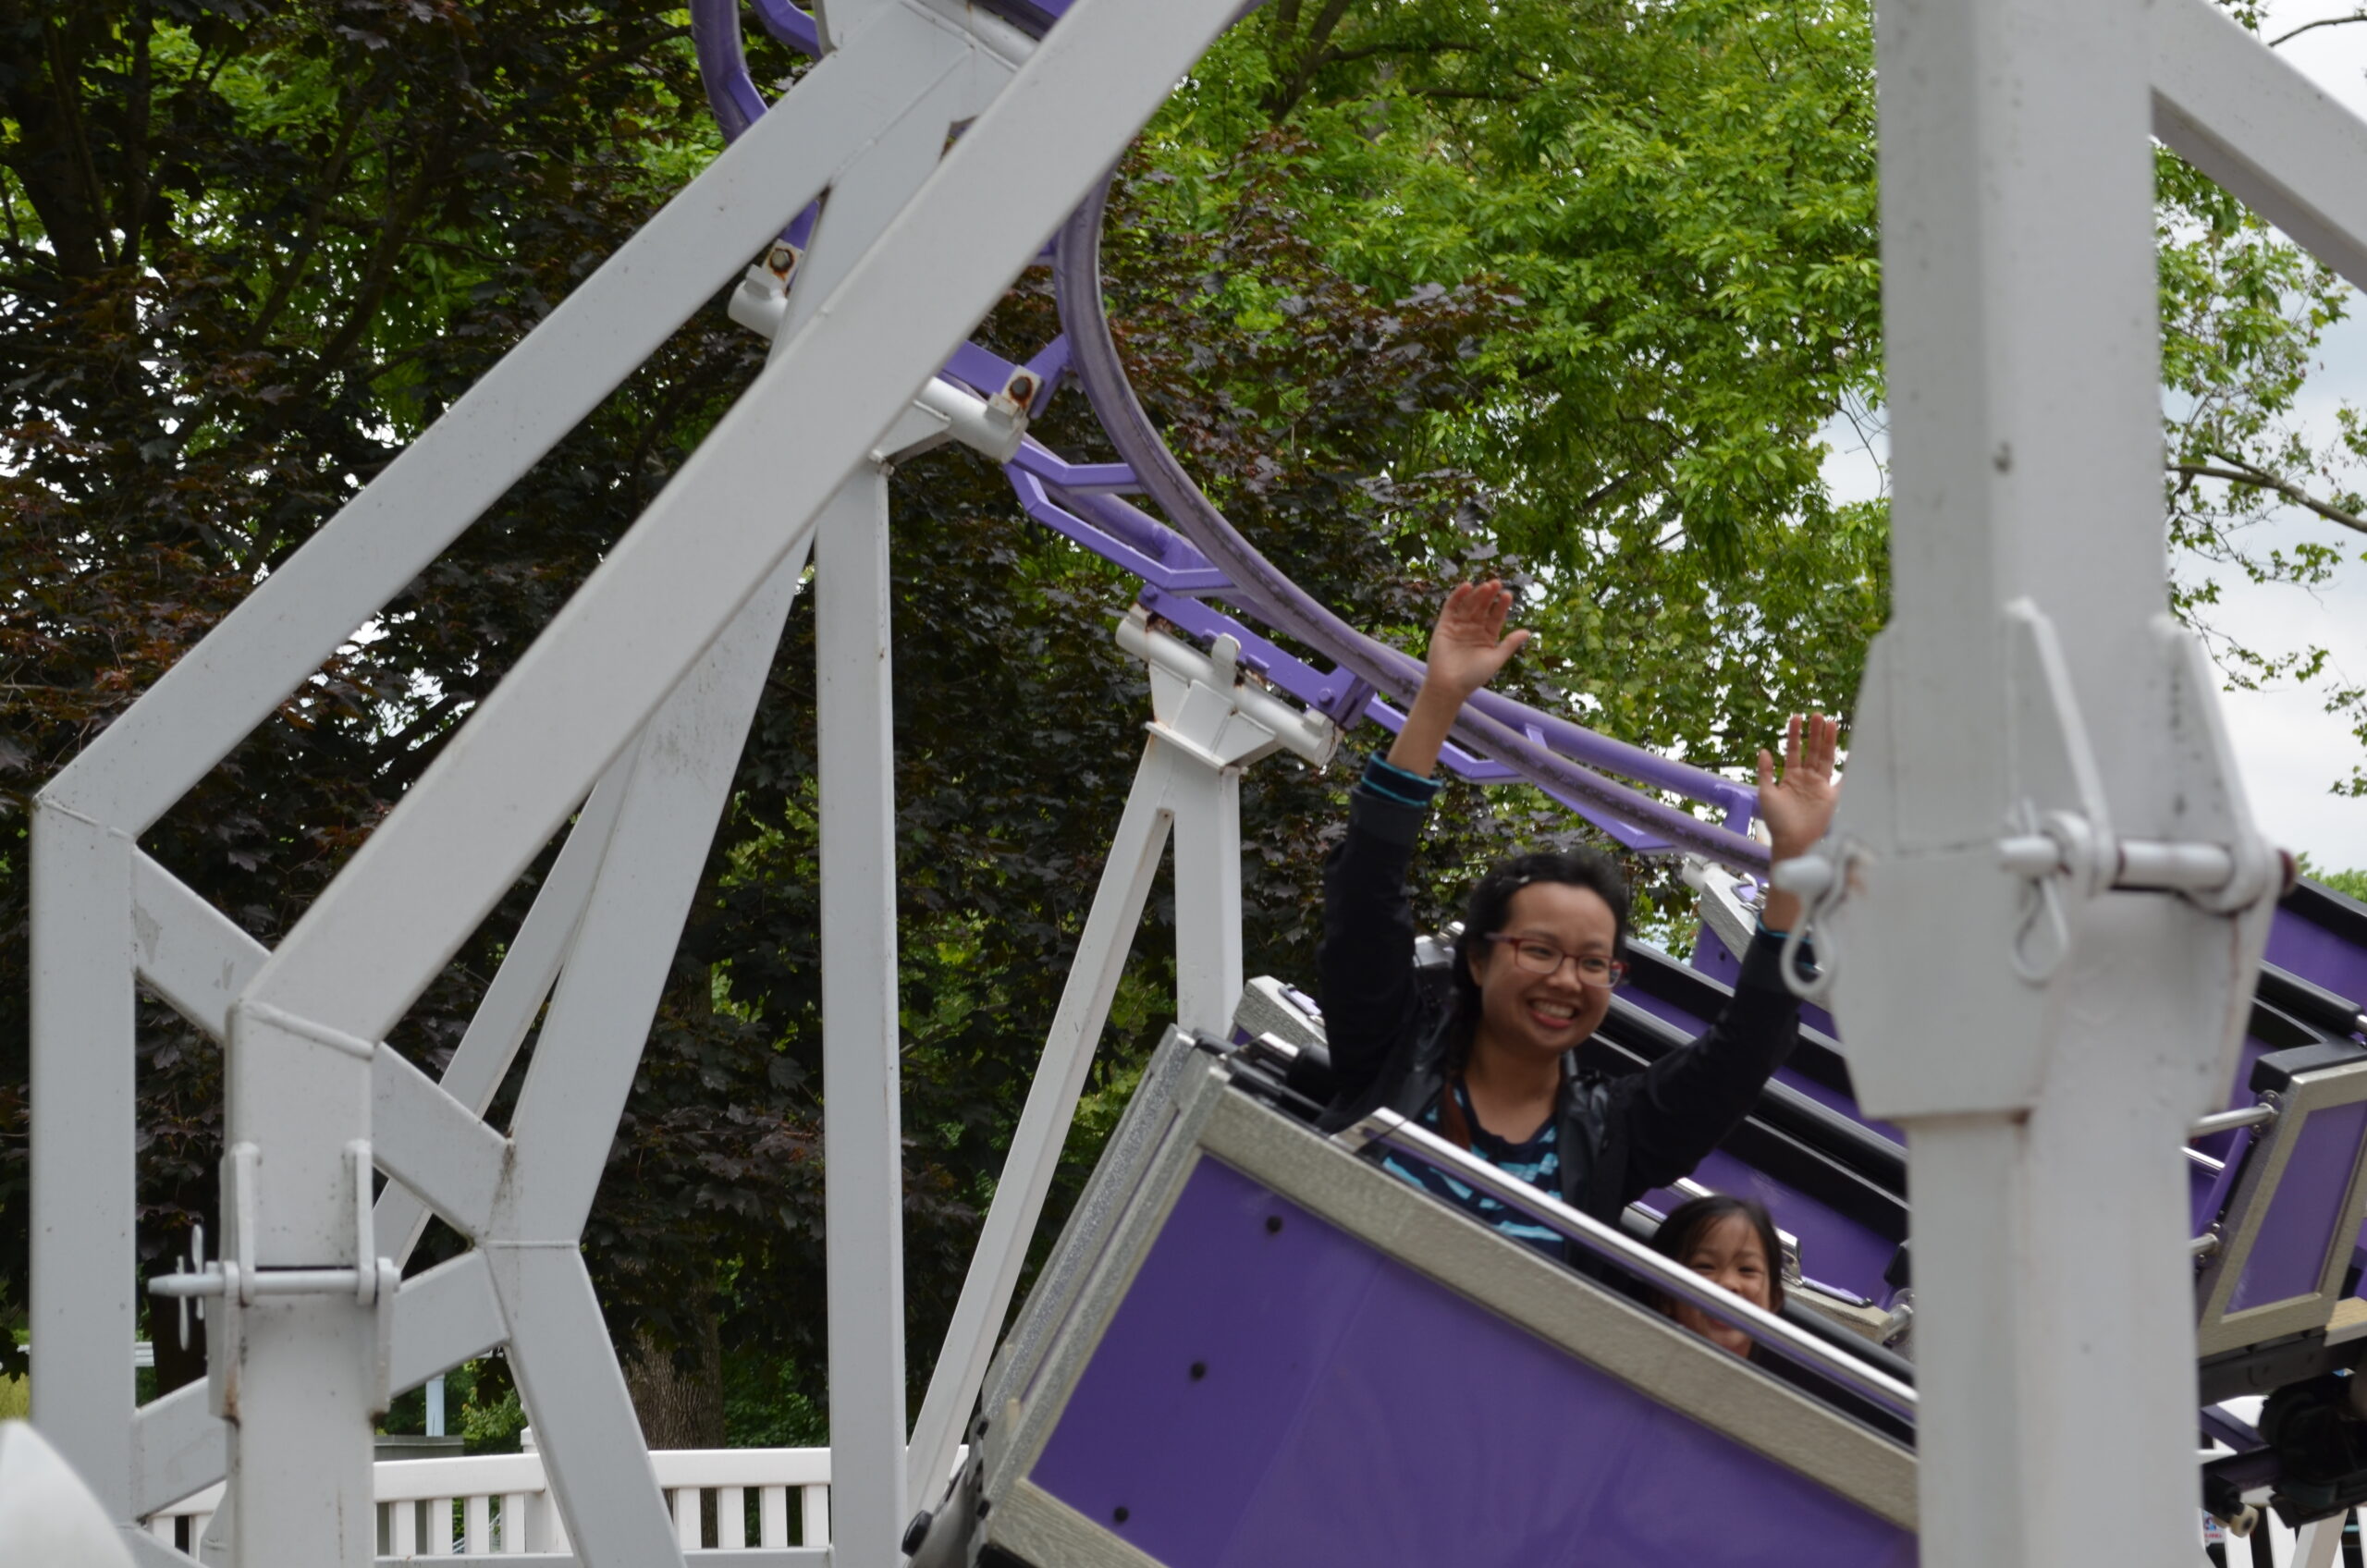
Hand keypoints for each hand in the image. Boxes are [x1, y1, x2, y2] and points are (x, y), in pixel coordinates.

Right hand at [1423, 581, 1530, 699]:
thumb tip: (1527, 631)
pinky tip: (1467, 586)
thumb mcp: (1496, 659)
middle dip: (1490, 596)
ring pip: (1469, 605)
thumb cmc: (1474, 676)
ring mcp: (1459, 625)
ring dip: (1477, 594)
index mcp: (1487, 636)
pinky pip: (1451, 607)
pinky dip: (1458, 596)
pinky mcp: (1444, 625)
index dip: (1502, 606)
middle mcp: (1474, 628)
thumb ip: (1509, 644)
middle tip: (1497, 583)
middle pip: (1483, 608)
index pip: (1496, 616)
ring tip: (1486, 586)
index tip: (1507, 596)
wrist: (1449, 686)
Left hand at [1757, 714, 1840, 862]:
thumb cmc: (1777, 821)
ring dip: (1828, 741)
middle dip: (1814, 733)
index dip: (1795, 734)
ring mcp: (1820, 786)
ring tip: (1830, 723)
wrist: (1793, 842)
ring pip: (1825, 758)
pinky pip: (1843, 778)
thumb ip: (1765, 772)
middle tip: (1817, 714)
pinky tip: (1853, 751)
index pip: (1794, 750)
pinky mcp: (1832, 795)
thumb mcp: (1766, 793)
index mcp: (1791, 777)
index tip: (1796, 717)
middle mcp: (1807, 779)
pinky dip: (1849, 766)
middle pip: (1812, 750)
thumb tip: (1764, 750)